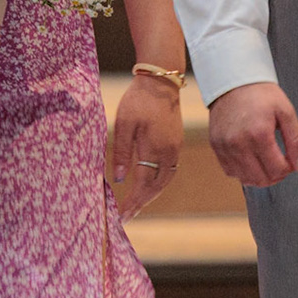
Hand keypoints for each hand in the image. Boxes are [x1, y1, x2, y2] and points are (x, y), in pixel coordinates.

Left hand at [111, 74, 183, 218]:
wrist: (161, 81)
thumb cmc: (138, 100)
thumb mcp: (124, 123)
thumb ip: (121, 152)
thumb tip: (120, 179)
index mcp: (154, 148)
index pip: (142, 184)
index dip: (132, 202)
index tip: (121, 216)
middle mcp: (168, 152)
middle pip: (156, 187)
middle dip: (141, 203)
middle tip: (127, 216)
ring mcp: (175, 149)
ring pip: (164, 181)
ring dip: (151, 195)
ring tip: (136, 205)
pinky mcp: (177, 143)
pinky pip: (169, 171)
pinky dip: (158, 183)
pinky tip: (148, 185)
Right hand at [207, 82, 297, 187]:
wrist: (234, 80)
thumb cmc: (261, 94)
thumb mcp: (286, 112)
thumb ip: (296, 142)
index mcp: (259, 134)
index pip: (278, 170)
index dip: (288, 168)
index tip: (289, 158)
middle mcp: (239, 143)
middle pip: (262, 179)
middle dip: (276, 175)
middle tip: (280, 161)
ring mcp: (225, 146)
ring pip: (246, 179)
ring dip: (260, 176)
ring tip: (266, 161)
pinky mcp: (216, 146)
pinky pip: (230, 172)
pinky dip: (243, 171)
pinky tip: (250, 158)